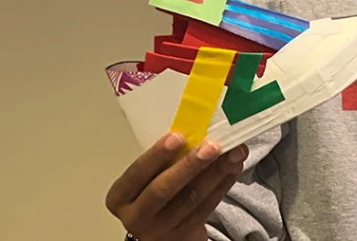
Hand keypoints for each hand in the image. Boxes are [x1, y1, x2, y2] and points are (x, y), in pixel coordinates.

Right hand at [105, 132, 248, 240]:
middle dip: (190, 165)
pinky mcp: (186, 234)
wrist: (164, 231)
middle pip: (163, 189)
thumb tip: (197, 127)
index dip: (156, 155)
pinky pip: (208, 206)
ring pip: (191, 198)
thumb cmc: (156, 191)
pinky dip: (224, 184)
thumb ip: (163, 161)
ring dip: (216, 172)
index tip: (177, 136)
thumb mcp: (148, 178)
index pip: (136, 174)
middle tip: (212, 146)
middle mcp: (137, 215)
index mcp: (121, 196)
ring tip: (234, 152)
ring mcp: (162, 228)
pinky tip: (234, 167)